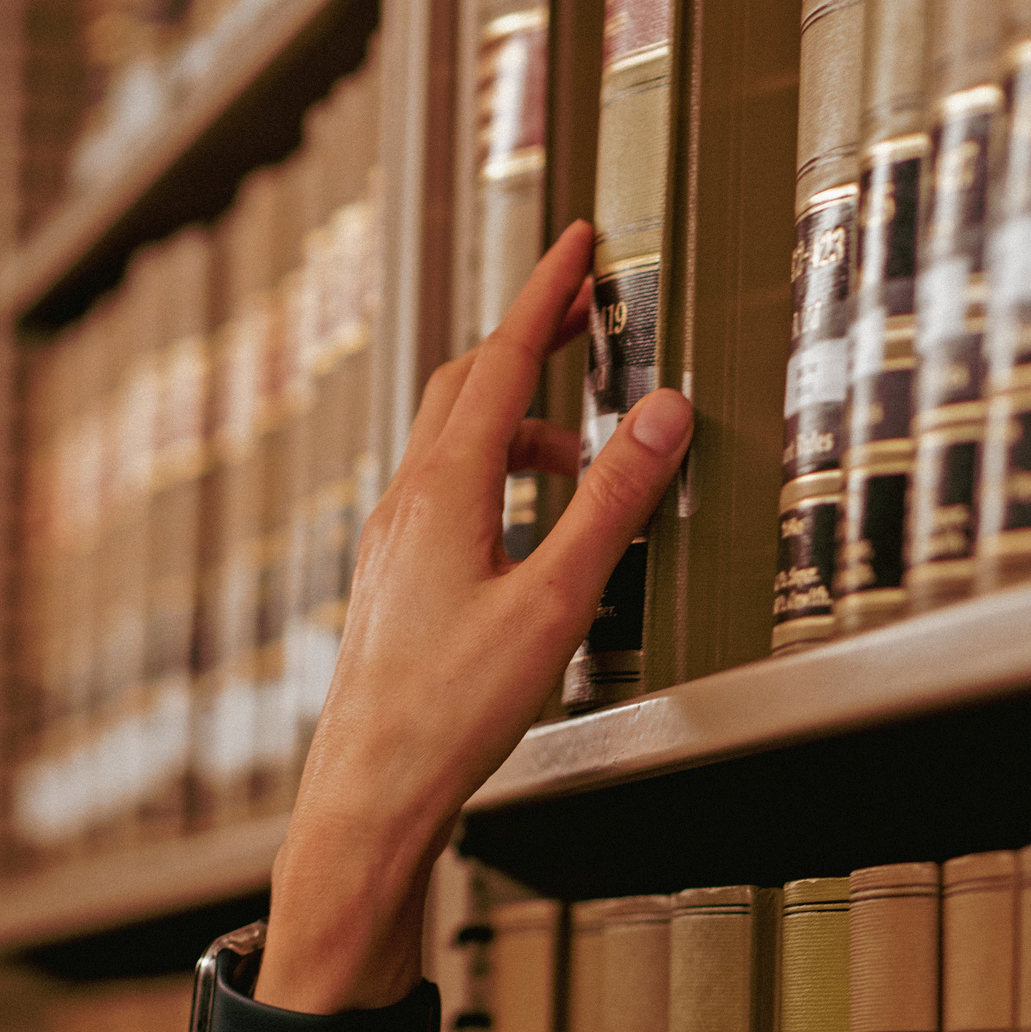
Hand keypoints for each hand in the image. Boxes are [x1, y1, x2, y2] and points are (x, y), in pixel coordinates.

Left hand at [227, 221, 692, 1031]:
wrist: (370, 791)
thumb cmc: (452, 708)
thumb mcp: (555, 602)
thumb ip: (611, 504)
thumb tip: (660, 413)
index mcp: (443, 490)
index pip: (499, 361)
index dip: (543, 296)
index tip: (575, 240)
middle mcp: (405, 501)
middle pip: (464, 386)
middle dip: (525, 342)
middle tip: (580, 314)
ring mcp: (390, 540)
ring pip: (452, 443)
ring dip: (516, 423)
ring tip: (579, 459)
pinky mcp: (391, 578)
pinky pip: (443, 491)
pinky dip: (494, 475)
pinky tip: (526, 528)